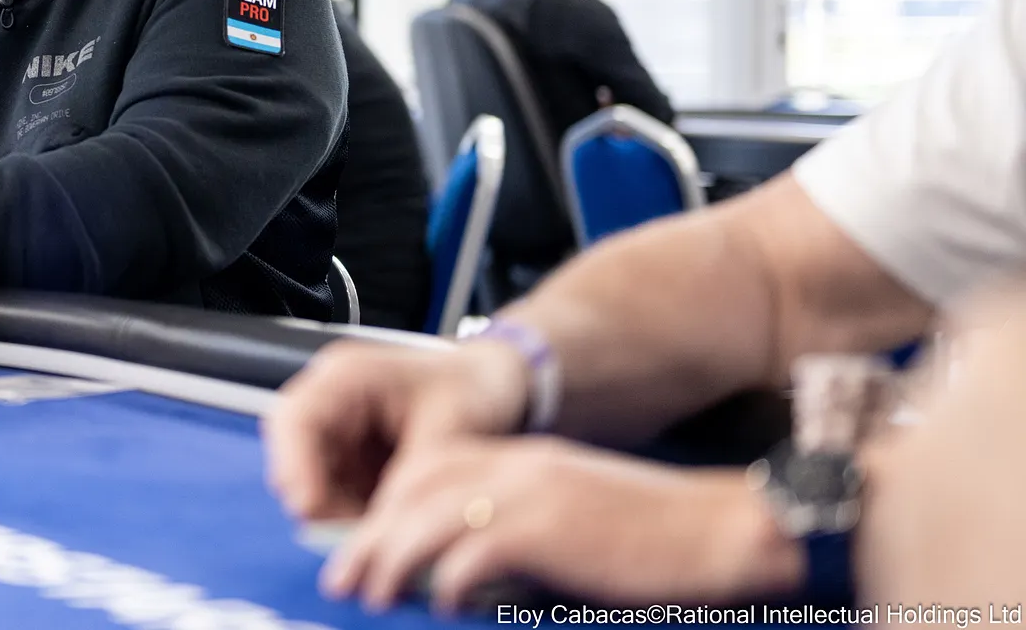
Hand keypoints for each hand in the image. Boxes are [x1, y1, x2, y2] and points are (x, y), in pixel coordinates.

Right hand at [263, 339, 528, 520]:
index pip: (294, 421)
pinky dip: (353, 517)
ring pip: (309, 486)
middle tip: (361, 535)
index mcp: (347, 376)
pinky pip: (333, 497)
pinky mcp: (346, 458)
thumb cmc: (472, 389)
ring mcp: (335, 432)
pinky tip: (385, 525)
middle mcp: (330, 401)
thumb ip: (408, 482)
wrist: (492, 385)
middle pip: (293, 459)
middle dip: (321, 503)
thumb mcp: (448, 434)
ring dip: (337, 516)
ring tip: (383, 532)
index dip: (296, 468)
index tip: (313, 510)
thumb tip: (379, 534)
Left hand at [322, 437, 802, 614]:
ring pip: (429, 515)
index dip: (385, 506)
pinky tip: (438, 604)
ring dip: (389, 557)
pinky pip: (475, 548)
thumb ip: (519, 532)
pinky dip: (447, 577)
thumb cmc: (653, 539)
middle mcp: (518, 466)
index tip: (360, 546)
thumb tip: (459, 575)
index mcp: (523, 460)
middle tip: (343, 577)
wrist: (722, 529)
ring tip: (368, 594)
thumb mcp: (572, 520)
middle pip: (415, 488)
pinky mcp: (550, 527)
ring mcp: (532, 492)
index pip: (428, 467)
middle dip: (370, 534)